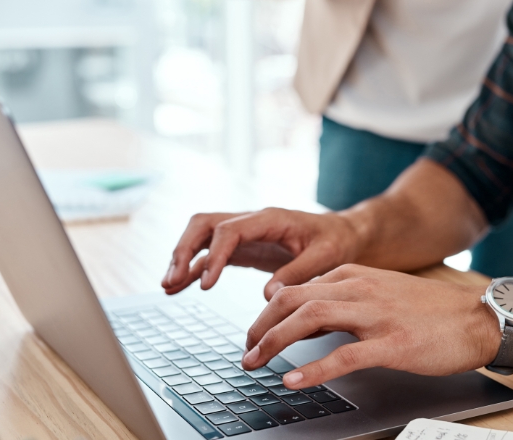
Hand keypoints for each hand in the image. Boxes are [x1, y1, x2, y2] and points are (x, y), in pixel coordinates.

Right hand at [161, 209, 362, 298]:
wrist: (343, 234)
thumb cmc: (336, 241)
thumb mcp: (327, 256)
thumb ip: (299, 272)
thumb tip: (269, 295)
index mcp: (271, 219)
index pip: (230, 230)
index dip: (214, 255)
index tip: (207, 284)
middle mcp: (252, 221)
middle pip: (205, 224)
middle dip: (184, 249)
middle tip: (173, 278)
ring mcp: (245, 234)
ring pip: (201, 237)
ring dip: (183, 258)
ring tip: (168, 286)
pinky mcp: (244, 248)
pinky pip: (210, 254)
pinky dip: (194, 269)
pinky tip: (178, 287)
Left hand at [241, 264, 500, 388]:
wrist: (479, 318)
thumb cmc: (432, 310)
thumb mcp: (383, 291)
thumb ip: (346, 299)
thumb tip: (308, 317)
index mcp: (356, 276)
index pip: (297, 287)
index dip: (268, 311)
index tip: (256, 332)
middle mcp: (361, 289)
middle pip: (294, 299)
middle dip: (261, 325)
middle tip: (246, 349)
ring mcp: (376, 315)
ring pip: (310, 319)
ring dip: (275, 341)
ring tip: (255, 362)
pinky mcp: (393, 344)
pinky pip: (344, 355)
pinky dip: (313, 368)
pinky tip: (294, 380)